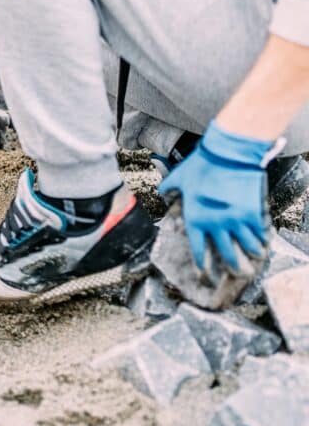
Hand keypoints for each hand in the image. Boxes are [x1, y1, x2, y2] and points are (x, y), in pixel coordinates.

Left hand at [159, 121, 277, 271]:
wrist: (229, 153)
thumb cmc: (202, 164)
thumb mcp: (178, 178)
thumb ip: (168, 189)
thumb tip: (162, 193)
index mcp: (196, 218)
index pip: (197, 248)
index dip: (202, 263)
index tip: (205, 273)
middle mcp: (216, 224)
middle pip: (226, 253)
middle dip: (232, 266)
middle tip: (236, 273)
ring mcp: (236, 220)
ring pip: (247, 246)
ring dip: (251, 253)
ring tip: (255, 258)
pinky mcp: (253, 213)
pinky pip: (260, 232)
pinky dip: (262, 238)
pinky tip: (264, 241)